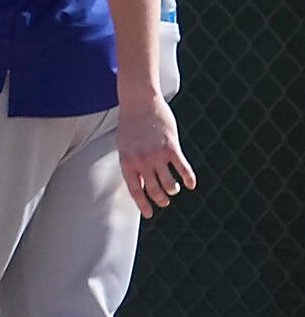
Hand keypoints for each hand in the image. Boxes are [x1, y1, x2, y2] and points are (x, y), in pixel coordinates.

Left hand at [118, 95, 196, 216]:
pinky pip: (182, 168)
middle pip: (153, 190)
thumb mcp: (124, 147)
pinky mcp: (171, 147)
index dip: (143, 205)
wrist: (140, 103)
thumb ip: (131, 164)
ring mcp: (157, 155)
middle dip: (160, 199)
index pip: (135, 190)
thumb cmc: (130, 125)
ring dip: (173, 189)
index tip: (149, 214)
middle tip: (165, 202)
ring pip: (168, 183)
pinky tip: (191, 184)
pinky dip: (188, 178)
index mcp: (127, 163)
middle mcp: (142, 162)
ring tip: (174, 190)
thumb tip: (139, 182)